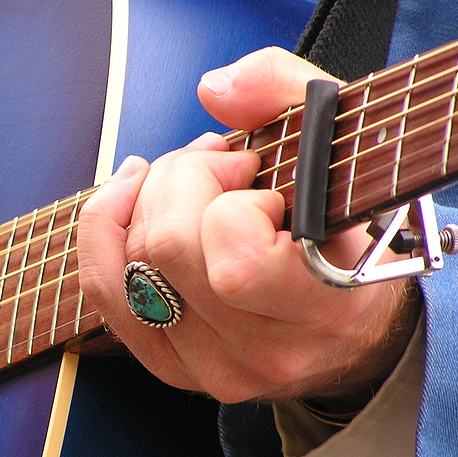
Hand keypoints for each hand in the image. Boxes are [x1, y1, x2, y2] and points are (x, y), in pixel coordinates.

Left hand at [77, 47, 419, 403]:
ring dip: (144, 200)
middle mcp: (265, 350)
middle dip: (179, 179)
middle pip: (166, 249)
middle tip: (216, 164)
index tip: (257, 177)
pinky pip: (104, 289)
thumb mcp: (345, 150)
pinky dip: (105, 230)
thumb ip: (289, 96)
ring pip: (129, 264)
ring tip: (183, 181)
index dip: (231, 200)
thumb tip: (213, 89)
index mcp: (324, 305)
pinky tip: (129, 196)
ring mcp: (213, 366)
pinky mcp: (171, 367)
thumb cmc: (349, 231)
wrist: (352, 329)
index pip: (237, 261)